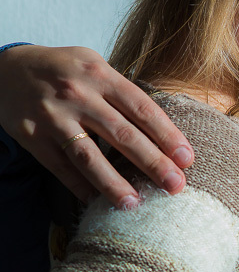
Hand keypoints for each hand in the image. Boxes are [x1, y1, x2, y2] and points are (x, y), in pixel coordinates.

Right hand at [0, 44, 192, 206]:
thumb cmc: (66, 72)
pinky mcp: (32, 136)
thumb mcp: (94, 67)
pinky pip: (61, 168)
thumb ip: (124, 94)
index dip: (167, 135)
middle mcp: (77, 93)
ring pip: (89, 156)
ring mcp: (53, 116)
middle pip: (122, 133)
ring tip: (135, 204)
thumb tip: (165, 135)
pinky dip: (81, 188)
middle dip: (152, 163)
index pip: (141, 108)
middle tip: (175, 186)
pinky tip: (98, 204)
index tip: (187, 159)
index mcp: (100, 73)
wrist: (6, 69)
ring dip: (114, 184)